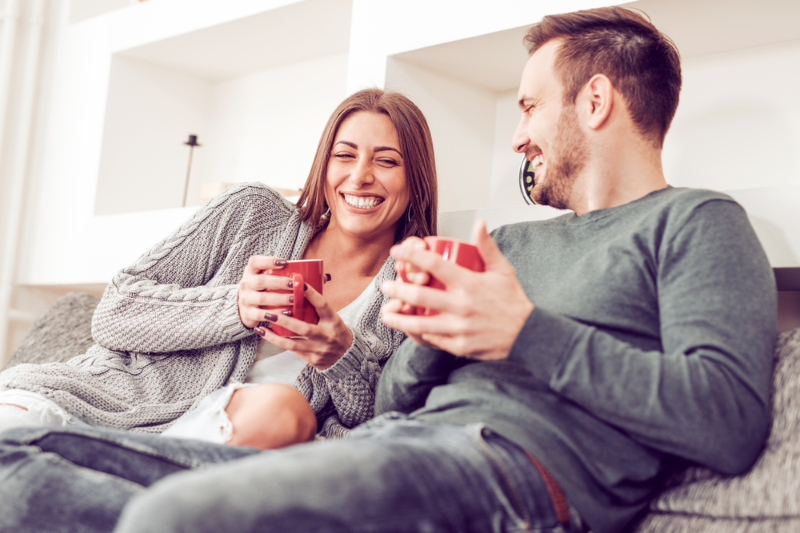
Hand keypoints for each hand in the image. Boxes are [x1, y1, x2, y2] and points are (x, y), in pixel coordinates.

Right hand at [238, 256, 296, 328]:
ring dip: (280, 299)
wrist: (244, 309)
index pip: (254, 261)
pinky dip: (275, 314)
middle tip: (294, 284)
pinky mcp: (248, 314)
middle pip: (261, 281)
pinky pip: (261, 314)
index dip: (268, 261)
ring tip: (293, 299)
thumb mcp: (266, 279)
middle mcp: (246, 284)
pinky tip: (286, 313)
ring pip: (262, 298)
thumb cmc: (262, 290)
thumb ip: (282, 274)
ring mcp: (245, 299)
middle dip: (279, 282)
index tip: (284, 263)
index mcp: (250, 272)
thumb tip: (315, 273)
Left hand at [254, 283, 353, 369]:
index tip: (299, 283)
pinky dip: (280, 343)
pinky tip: (268, 337)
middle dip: (285, 321)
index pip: (322, 305)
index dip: (311, 294)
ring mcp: (320, 350)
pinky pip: (293, 351)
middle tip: (270, 313)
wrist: (348, 358)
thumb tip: (302, 284)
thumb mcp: (333, 318)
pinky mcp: (313, 360)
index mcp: (334, 321)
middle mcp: (327, 336)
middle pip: (304, 328)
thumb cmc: (336, 332)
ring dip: (275, 337)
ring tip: (262, 328)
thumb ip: (318, 306)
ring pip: (294, 344)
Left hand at [380, 220, 533, 359]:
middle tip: (386, 285)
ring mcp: (459, 328)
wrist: (527, 335)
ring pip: (420, 323)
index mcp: (470, 283)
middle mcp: (462, 305)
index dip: (411, 255)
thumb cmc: (513, 301)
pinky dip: (418, 334)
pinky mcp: (459, 346)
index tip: (397, 251)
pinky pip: (432, 339)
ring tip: (387, 312)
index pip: (434, 265)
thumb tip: (478, 223)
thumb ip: (488, 247)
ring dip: (399, 317)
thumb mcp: (503, 270)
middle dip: (398, 289)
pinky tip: (408, 329)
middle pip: (420, 295)